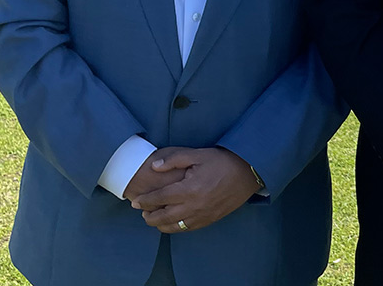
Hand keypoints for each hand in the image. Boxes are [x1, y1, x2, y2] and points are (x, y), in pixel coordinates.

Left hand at [130, 147, 260, 233]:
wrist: (247, 173)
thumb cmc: (222, 161)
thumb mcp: (198, 155)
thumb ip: (174, 160)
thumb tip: (154, 167)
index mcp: (188, 189)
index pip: (159, 198)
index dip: (144, 201)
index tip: (135, 201)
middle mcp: (193, 206)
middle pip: (162, 217)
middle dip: (148, 215)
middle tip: (141, 211)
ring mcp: (202, 215)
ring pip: (174, 227)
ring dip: (160, 224)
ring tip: (153, 218)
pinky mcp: (209, 219)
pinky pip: (187, 229)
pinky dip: (175, 227)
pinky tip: (172, 222)